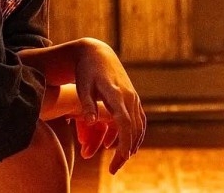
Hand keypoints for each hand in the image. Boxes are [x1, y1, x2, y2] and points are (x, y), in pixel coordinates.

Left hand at [74, 39, 145, 173]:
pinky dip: (136, 135)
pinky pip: (139, 120)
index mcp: (116, 94)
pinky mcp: (133, 97)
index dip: (123, 144)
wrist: (97, 53)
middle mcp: (129, 96)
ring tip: (121, 160)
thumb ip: (87, 105)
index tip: (116, 161)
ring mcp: (133, 97)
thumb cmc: (86, 72)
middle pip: (134, 129)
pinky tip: (129, 147)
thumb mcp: (83, 87)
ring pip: (139, 126)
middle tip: (114, 169)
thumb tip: (91, 121)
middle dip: (125, 151)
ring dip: (133, 144)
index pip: (124, 124)